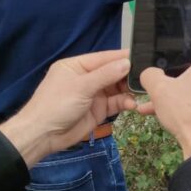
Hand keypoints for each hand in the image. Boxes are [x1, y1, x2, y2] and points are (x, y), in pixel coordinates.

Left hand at [0, 50, 136, 166]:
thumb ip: (106, 74)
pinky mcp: (99, 109)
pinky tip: (131, 105)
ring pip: (117, 88)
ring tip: (142, 91)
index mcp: (77, 66)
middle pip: (113, 72)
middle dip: (128, 74)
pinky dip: (125, 103)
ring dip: (128, 90)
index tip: (143, 55)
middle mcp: (87, 78)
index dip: (122, 57)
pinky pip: (116, 102)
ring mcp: (93, 94)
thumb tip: (127, 63)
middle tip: (148, 76)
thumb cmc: (56, 105)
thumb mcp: (81, 86)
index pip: (104, 58)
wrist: (43, 135)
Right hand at [138, 27, 190, 158]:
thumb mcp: (159, 89)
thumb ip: (150, 75)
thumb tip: (149, 73)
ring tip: (150, 91)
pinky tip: (152, 109)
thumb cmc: (185, 112)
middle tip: (163, 55)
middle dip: (178, 58)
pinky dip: (176, 99)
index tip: (189, 22)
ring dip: (171, 84)